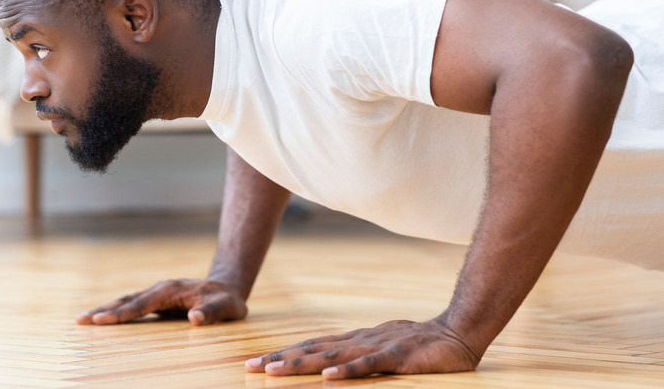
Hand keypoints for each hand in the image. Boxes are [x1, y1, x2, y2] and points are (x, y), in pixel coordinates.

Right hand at [75, 279, 247, 325]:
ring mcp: (157, 295)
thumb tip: (195, 318)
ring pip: (127, 302)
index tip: (101, 320)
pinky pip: (133, 308)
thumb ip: (212, 312)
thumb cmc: (227, 300)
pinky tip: (102, 320)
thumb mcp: (226, 307)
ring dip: (105, 311)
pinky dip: (116, 313)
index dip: (122, 313)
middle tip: (80, 320)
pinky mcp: (157, 303)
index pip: (142, 303)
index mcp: (171, 290)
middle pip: (127, 300)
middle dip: (104, 310)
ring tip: (82, 320)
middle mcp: (160, 290)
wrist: (227, 289)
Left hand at [245, 319, 480, 378]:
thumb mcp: (380, 350)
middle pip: (314, 349)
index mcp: (354, 340)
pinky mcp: (398, 356)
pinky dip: (348, 371)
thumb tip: (328, 369)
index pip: (312, 346)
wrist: (458, 331)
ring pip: (333, 356)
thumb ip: (356, 357)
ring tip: (276, 370)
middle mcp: (359, 340)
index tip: (256, 363)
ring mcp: (377, 346)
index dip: (284, 354)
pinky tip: (329, 378)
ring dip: (303, 364)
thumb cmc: (418, 345)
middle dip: (281, 358)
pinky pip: (370, 365)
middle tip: (251, 367)